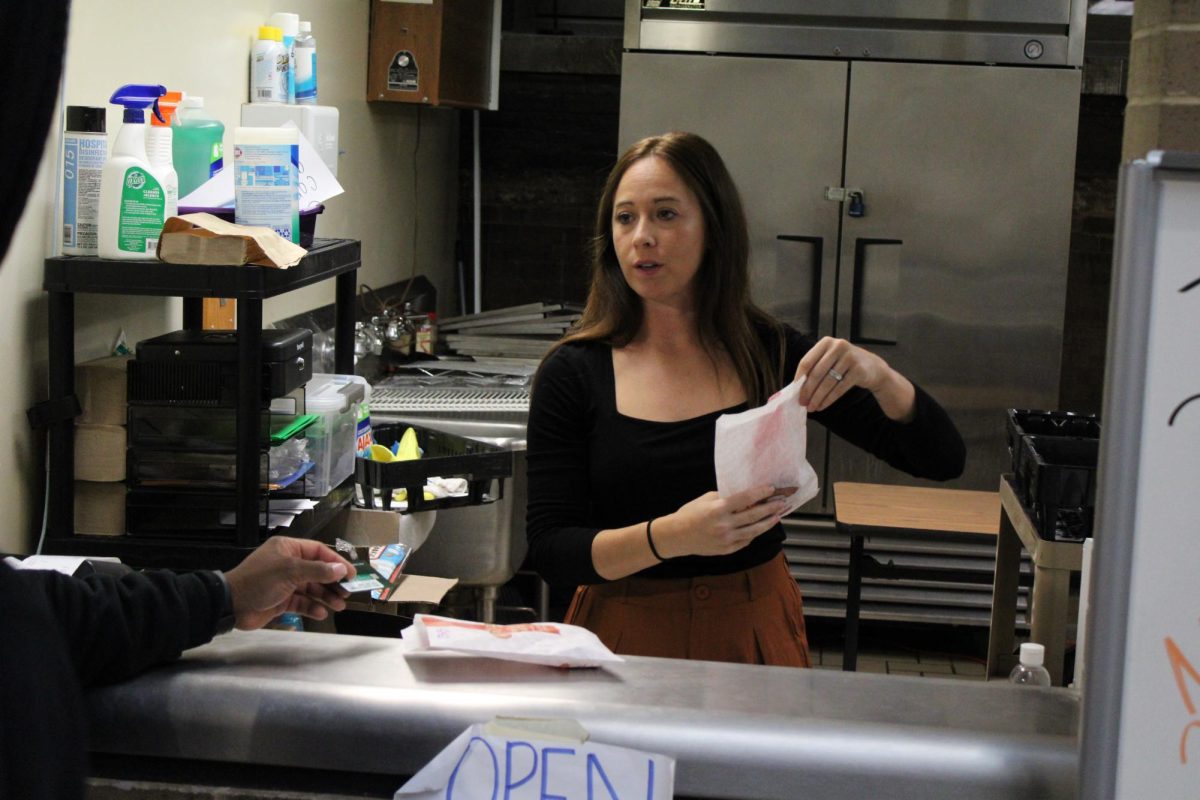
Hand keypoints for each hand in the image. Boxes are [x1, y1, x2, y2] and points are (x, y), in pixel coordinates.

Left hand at [224, 536, 356, 630]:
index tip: (351, 574)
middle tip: (347, 593)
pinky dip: (311, 607)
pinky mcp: (282, 600)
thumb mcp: (290, 571)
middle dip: (332, 583)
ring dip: (325, 596)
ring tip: (339, 606)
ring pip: (311, 588)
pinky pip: (302, 602)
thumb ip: (318, 570)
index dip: (336, 562)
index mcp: (288, 549)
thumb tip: (341, 570)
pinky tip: (321, 613)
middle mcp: (288, 564)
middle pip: (317, 571)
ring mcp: (285, 583)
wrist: (232, 605)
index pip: (318, 552)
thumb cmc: (260, 580)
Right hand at [659, 485, 790, 557]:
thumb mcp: (706, 499)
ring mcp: (727, 539)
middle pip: (754, 515)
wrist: (677, 537)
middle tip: (782, 502)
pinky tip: (761, 527)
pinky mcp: (727, 549)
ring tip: (778, 515)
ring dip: (768, 522)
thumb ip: (725, 498)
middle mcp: (724, 525)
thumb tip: (745, 495)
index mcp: (718, 509)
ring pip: (754, 531)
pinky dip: (754, 533)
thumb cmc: (690, 514)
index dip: (761, 493)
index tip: (772, 489)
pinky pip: (745, 541)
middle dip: (771, 508)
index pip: (745, 499)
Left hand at [794, 336, 914, 420]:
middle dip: (807, 391)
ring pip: (827, 382)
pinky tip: (822, 406)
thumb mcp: (830, 359)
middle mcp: (838, 346)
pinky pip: (839, 388)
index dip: (799, 378)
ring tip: (811, 407)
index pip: (807, 361)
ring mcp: (850, 358)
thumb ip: (815, 367)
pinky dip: (828, 399)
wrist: (873, 367)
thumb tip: (797, 387)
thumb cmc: (844, 364)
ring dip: (817, 398)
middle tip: (802, 403)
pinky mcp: (858, 370)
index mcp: (826, 342)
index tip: (794, 391)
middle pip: (816, 373)